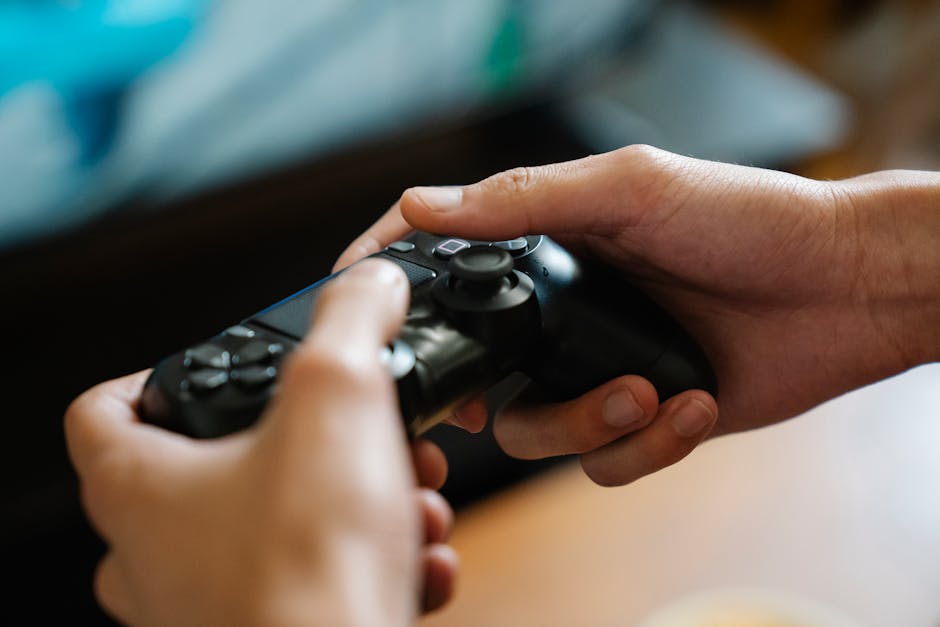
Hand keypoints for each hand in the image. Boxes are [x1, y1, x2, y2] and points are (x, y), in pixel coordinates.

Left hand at [65, 260, 457, 626]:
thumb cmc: (306, 564)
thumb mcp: (338, 398)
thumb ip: (352, 321)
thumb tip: (373, 283)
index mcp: (142, 486)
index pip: (104, 412)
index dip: (150, 376)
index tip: (208, 367)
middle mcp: (160, 554)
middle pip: (218, 467)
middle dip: (310, 443)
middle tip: (361, 434)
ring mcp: (210, 604)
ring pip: (282, 527)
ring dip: (356, 501)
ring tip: (413, 496)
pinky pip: (318, 581)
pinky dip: (373, 560)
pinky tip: (421, 557)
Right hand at [335, 145, 939, 485]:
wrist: (840, 290)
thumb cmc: (747, 221)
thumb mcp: (630, 189)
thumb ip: (525, 200)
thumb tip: (422, 204)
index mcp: (552, 247)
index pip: (450, 261)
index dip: (397, 278)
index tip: (352, 293)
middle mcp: (565, 312)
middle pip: (482, 374)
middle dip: (496, 397)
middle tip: (505, 396)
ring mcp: (598, 367)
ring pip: (539, 432)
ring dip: (591, 423)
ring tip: (650, 391)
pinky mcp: (642, 416)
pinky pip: (607, 460)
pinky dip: (648, 442)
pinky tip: (693, 401)